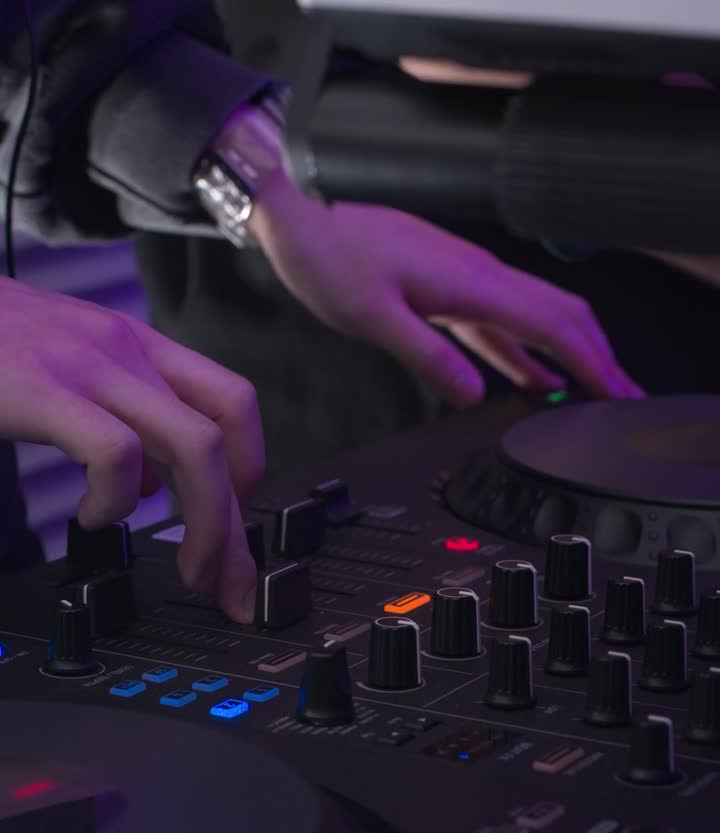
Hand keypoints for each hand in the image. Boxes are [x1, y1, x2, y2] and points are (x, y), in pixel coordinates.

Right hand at [0, 277, 261, 620]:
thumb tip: (156, 483)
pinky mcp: (42, 389)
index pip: (231, 404)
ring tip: (186, 567)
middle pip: (225, 437)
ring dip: (205, 525)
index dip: (250, 473)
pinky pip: (118, 454)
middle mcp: (123, 349)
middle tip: (229, 584)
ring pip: (195, 447)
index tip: (238, 531)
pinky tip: (93, 519)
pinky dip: (117, 502)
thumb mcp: (63, 374)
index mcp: (134, 347)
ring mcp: (86, 365)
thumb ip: (118, 419)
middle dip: (238, 525)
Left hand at [251, 174, 642, 403]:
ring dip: (570, 353)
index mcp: (470, 282)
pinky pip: (501, 324)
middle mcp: (478, 276)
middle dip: (599, 355)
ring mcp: (465, 281)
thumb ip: (426, 355)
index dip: (591, 361)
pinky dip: (526, 353)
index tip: (617, 392)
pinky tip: (532, 378)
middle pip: (561, 315)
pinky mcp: (447, 289)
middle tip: (623, 396)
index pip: (551, 325)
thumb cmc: (327, 251)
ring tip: (593, 391)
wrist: (300, 208)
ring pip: (537, 317)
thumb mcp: (370, 315)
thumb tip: (473, 392)